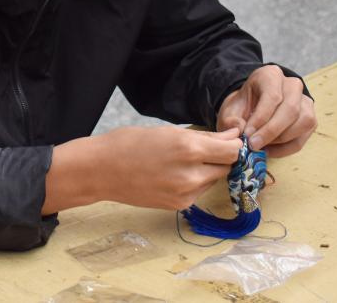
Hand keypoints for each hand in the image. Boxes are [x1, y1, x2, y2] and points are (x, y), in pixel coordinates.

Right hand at [44, 126, 241, 212]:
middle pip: (226, 167)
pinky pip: (200, 191)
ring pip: (214, 179)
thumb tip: (232, 138)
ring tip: (184, 159)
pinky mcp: (179, 205)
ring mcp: (186, 193)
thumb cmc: (130, 143)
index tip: (231, 139)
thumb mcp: (169, 131)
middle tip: (208, 147)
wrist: (101, 170)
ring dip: (209, 169)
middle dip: (222, 157)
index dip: (235, 144)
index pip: (232, 151)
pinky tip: (175, 173)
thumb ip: (204, 137)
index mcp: (189, 149)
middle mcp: (191, 174)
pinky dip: (196, 181)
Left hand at [216, 65, 315, 157]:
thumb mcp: (231, 110)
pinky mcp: (309, 120)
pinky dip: (285, 149)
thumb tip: (241, 128)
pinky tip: (269, 151)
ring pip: (303, 123)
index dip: (261, 118)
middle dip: (271, 131)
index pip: (273, 96)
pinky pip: (302, 138)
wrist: (250, 109)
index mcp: (271, 75)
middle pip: (291, 109)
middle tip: (253, 145)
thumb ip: (231, 120)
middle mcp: (292, 85)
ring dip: (280, 140)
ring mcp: (305, 102)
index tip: (247, 134)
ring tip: (260, 146)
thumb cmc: (242, 107)